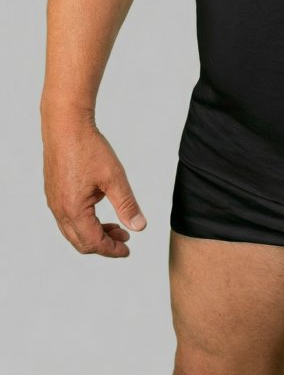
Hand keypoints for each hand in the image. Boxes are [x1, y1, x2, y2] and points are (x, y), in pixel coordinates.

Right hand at [41, 116, 146, 257]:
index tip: (127, 250)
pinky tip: (98, 208)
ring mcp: (54, 200)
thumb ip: (127, 205)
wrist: (66, 124)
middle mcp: (59, 209)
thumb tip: (139, 227)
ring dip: (94, 232)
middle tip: (125, 238)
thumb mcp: (114, 178)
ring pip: (72, 230)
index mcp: (73, 210)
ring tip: (115, 225)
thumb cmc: (88, 147)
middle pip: (80, 241)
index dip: (112, 250)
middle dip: (104, 244)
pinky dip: (84, 221)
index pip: (93, 242)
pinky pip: (67, 217)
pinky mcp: (53, 191)